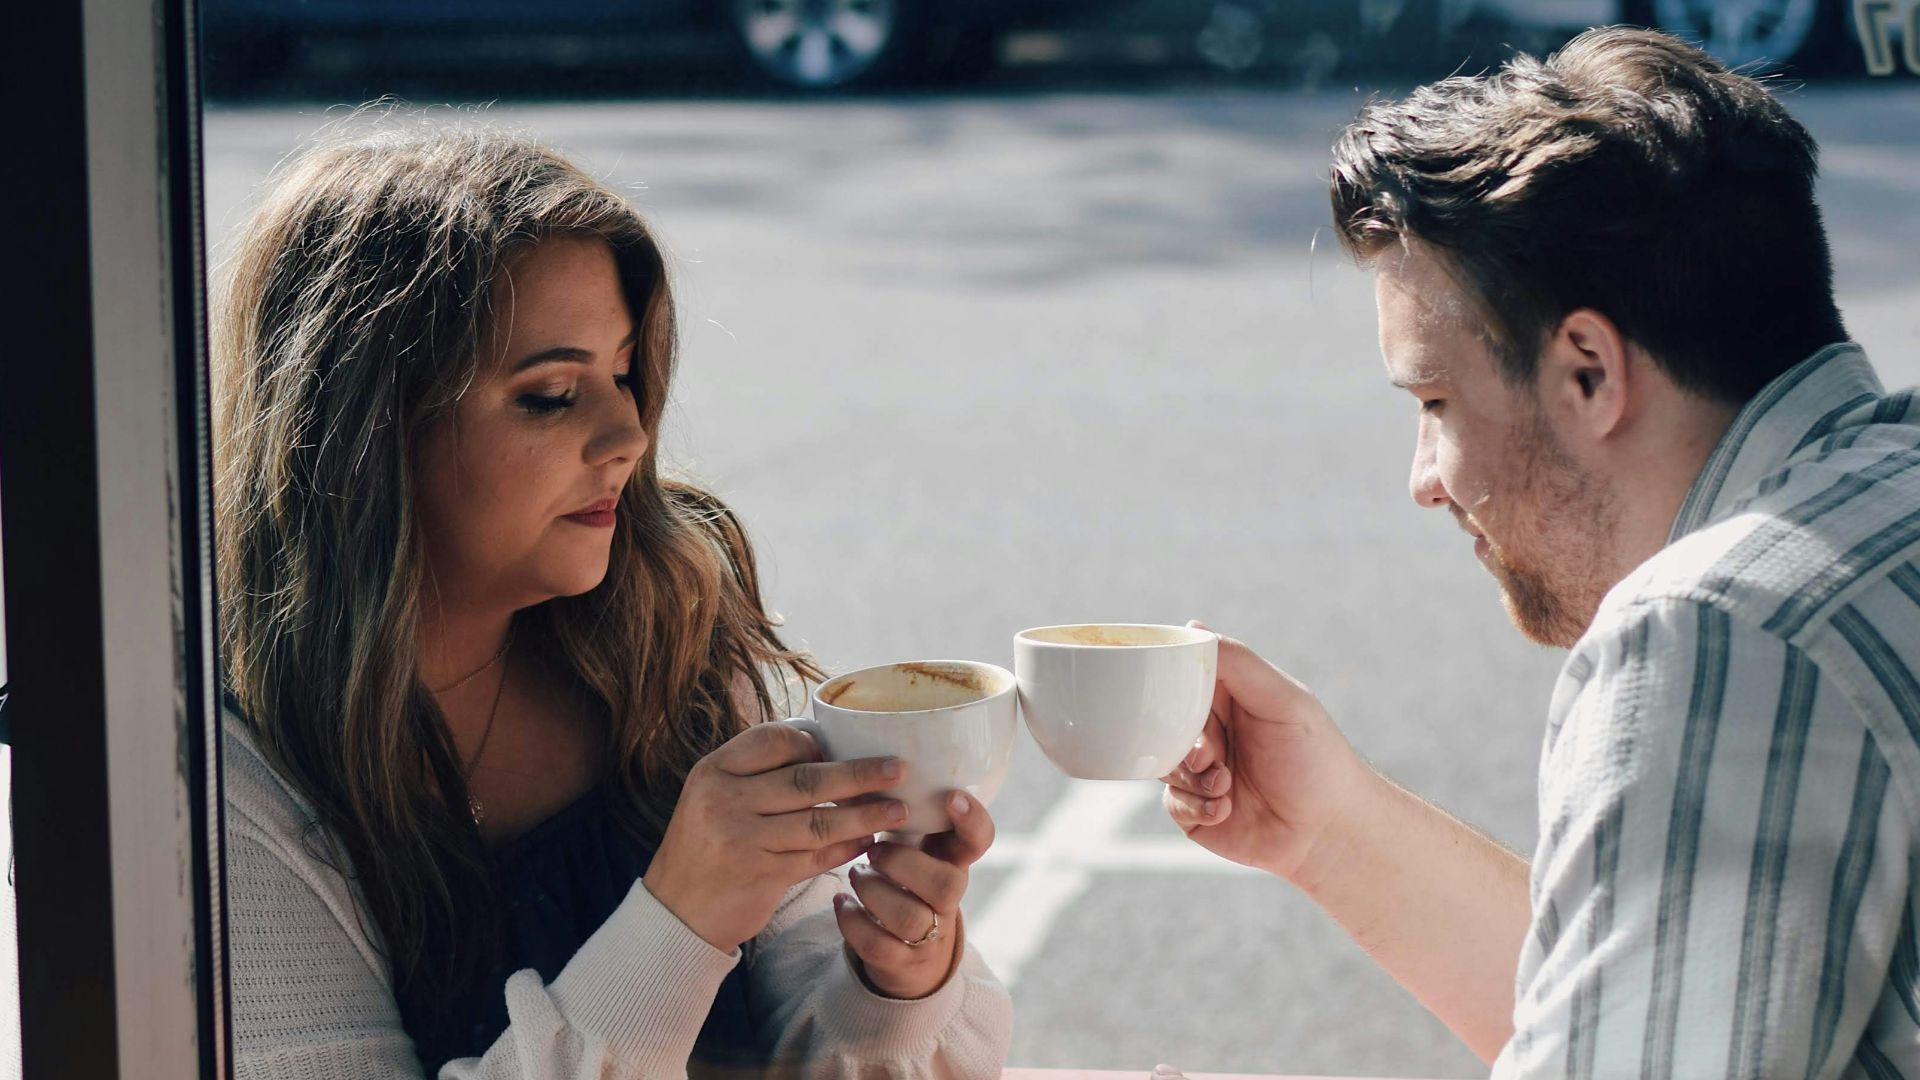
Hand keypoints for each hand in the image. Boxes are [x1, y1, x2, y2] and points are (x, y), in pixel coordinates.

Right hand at [644, 722, 909, 949]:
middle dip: (859, 774)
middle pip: (806, 780)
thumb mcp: (713, 798)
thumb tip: (825, 750)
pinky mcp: (761, 875)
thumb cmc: (705, 848)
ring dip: (865, 815)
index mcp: (714, 770)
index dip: (815, 744)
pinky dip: (847, 849)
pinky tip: (869, 843)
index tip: (845, 748)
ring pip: (819, 821)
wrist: (675, 913)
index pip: (775, 740)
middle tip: (899, 769)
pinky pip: (816, 857)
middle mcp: (725, 799)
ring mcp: (742, 838)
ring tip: (898, 810)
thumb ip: (757, 776)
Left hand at [833, 790, 993, 998]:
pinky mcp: (902, 961)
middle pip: (947, 886)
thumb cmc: (905, 877)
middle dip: (904, 864)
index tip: (950, 796)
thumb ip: (902, 810)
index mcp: (954, 860)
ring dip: (874, 892)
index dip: (972, 820)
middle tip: (874, 850)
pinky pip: (878, 945)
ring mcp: (930, 934)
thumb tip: (863, 764)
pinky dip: (852, 921)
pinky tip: (841, 903)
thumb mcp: (914, 842)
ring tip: (855, 875)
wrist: (909, 951)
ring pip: (911, 918)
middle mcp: (949, 898)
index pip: (980, 840)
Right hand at [1161, 621, 1375, 887]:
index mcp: (1229, 698)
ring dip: (1193, 776)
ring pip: (1164, 763)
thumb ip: (1239, 663)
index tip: (1172, 696)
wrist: (1329, 831)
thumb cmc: (1315, 759)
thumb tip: (1192, 627)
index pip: (1183, 677)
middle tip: (1211, 753)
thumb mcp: (1282, 700)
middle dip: (1186, 739)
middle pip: (1165, 722)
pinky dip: (1197, 806)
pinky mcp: (1196, 811)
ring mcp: (1201, 772)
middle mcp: (1212, 731)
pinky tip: (1226, 809)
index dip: (1174, 687)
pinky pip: (1172, 802)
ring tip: (1225, 785)